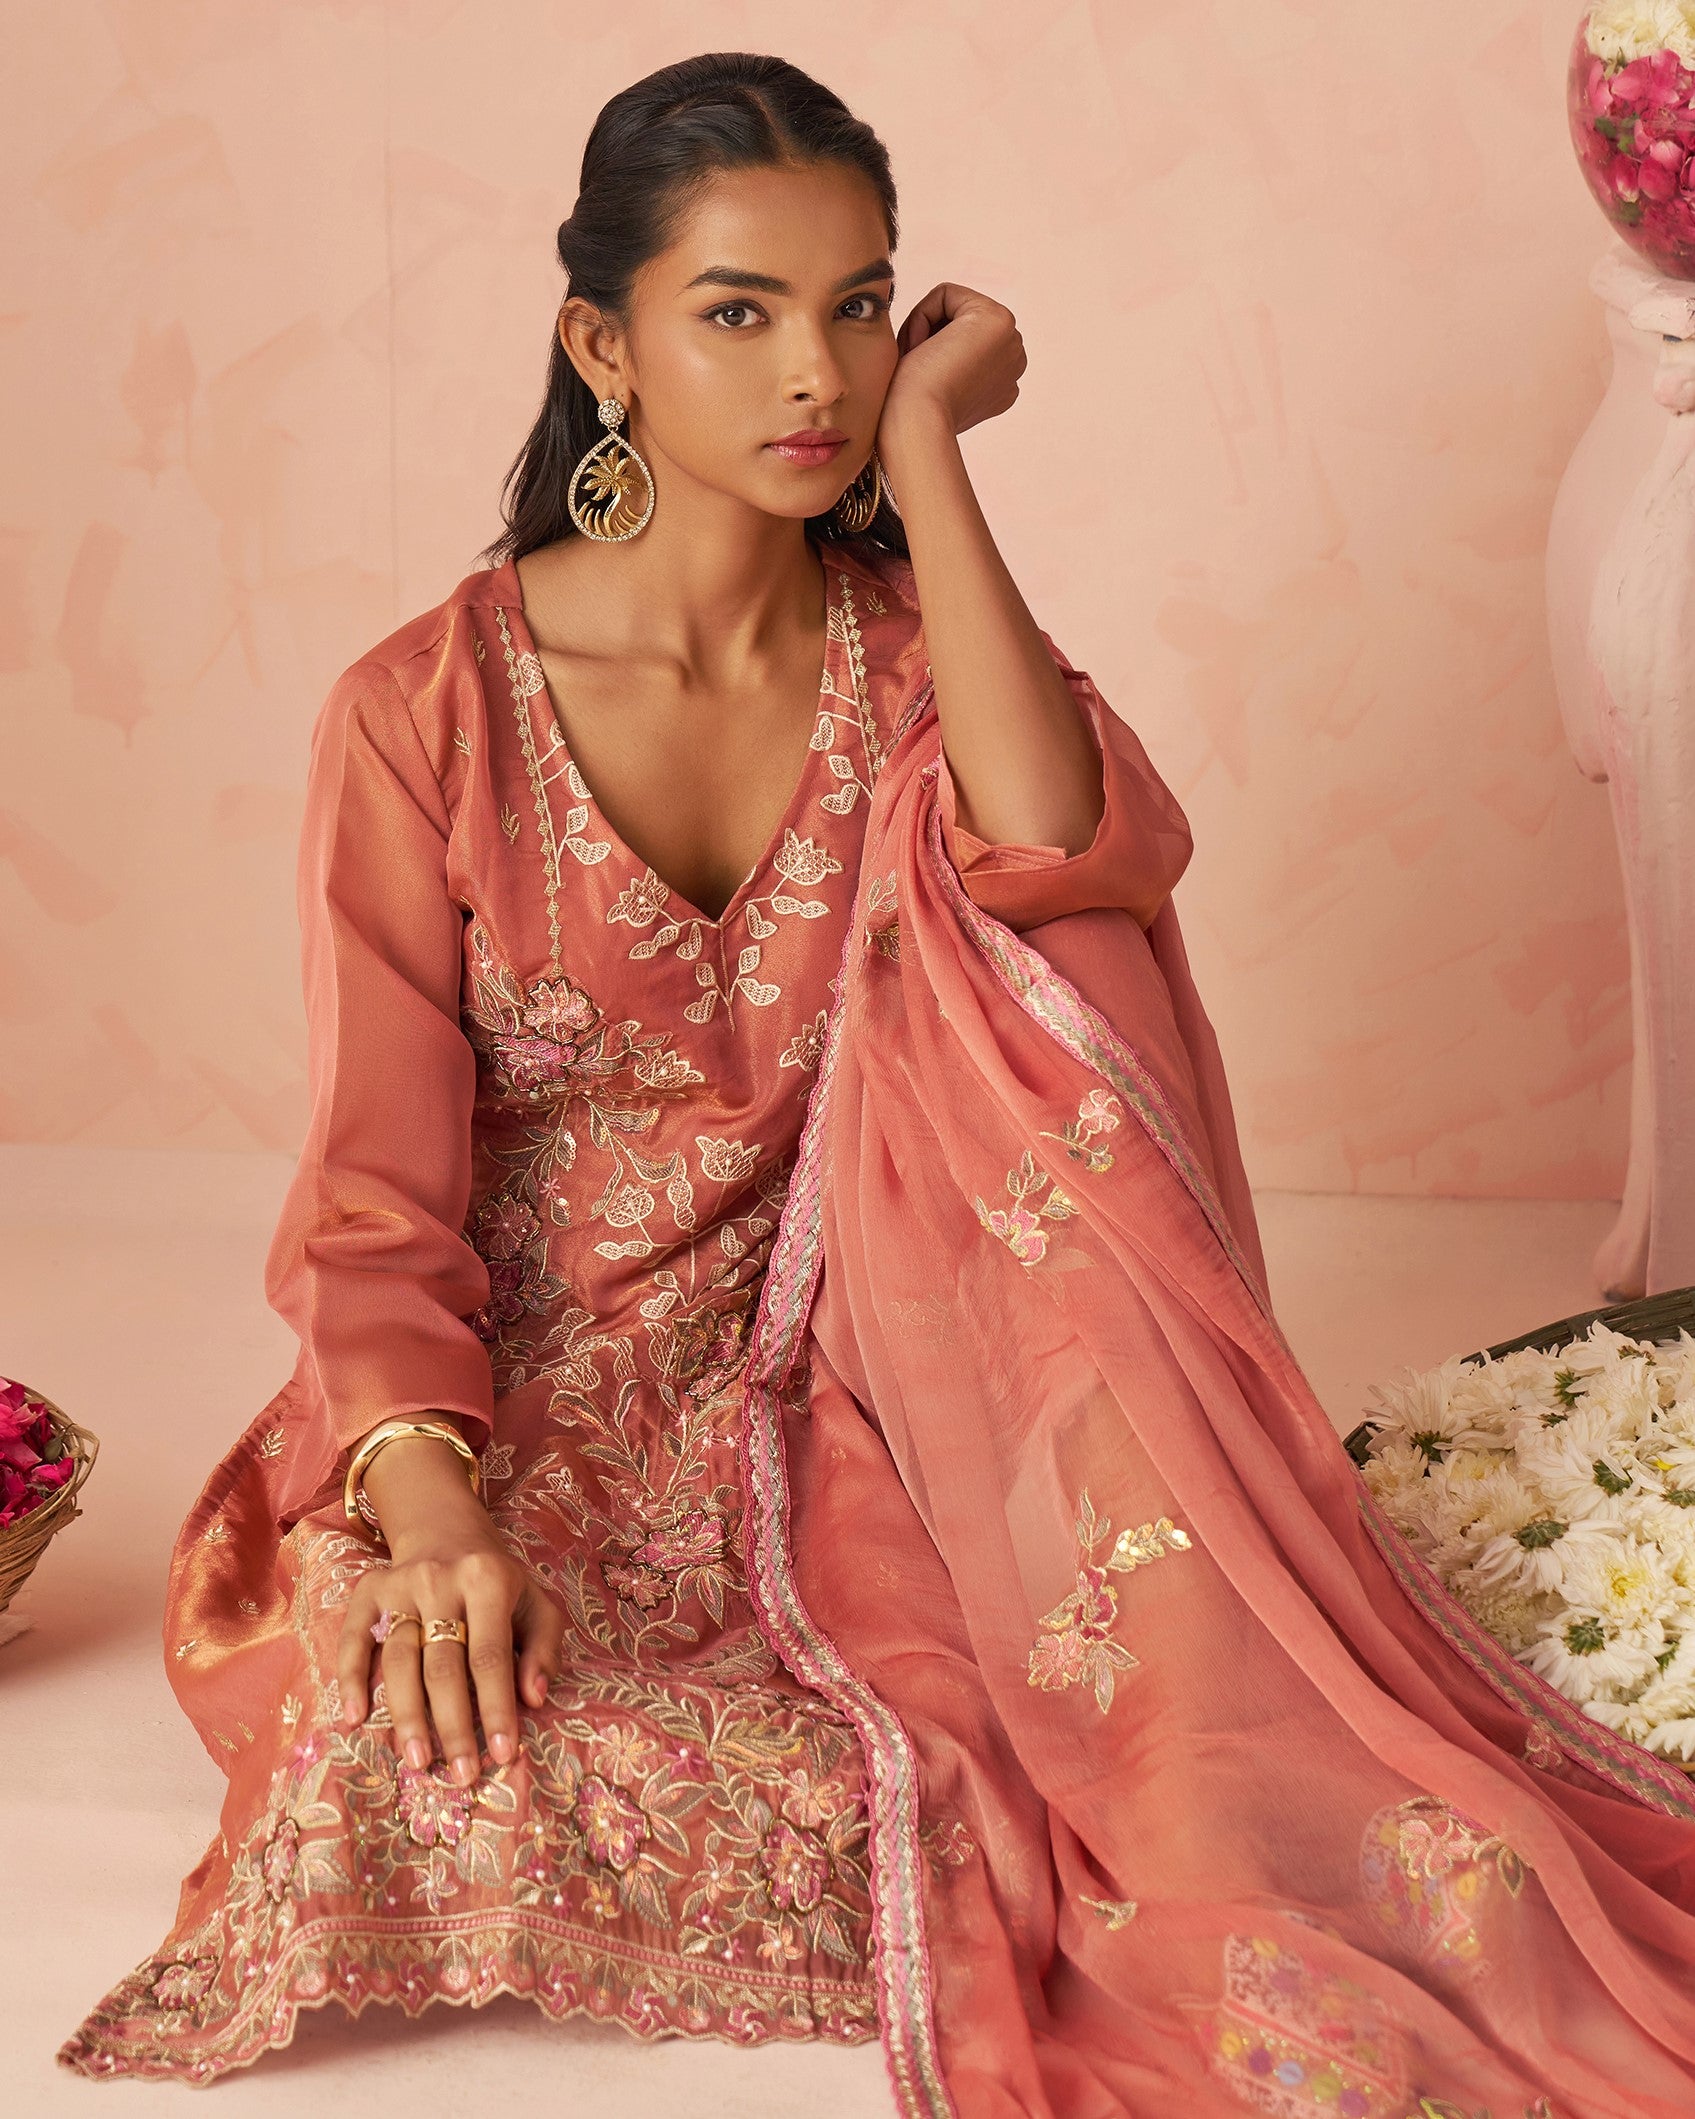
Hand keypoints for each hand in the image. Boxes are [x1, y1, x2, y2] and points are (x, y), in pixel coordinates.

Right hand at [337, 1513, 565, 1785]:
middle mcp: (441, 1580)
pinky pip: (354, 1638)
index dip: (497, 1709)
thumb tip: (534, 1698)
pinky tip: (355, 1718)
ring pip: (398, 1659)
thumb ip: (544, 1648)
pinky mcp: (368, 1590)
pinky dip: (350, 1678)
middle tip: (461, 1774)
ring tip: (416, 1761)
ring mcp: (400, 1585)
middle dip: (453, 1725)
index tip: (504, 1755)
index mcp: (488, 1581)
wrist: (447, 1531)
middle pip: (443, 1665)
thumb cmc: (499, 1583)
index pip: (491, 1657)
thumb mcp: (536, 1604)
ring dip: (406, 1715)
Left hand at [879, 282, 1025, 448]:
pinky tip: (922, 350)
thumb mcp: (933, 385)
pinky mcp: (999, 321)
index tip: (919, 381)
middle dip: (929, 337)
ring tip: (919, 362)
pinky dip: (922, 316)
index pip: (960, 342)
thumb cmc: (909, 413)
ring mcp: (1011, 341)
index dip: (929, 353)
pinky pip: (945, 294)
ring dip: (924, 329)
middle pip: (958, 321)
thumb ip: (943, 362)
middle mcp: (1013, 362)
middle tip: (916, 372)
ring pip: (951, 308)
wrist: (914, 425)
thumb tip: (927, 337)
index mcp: (1001, 384)